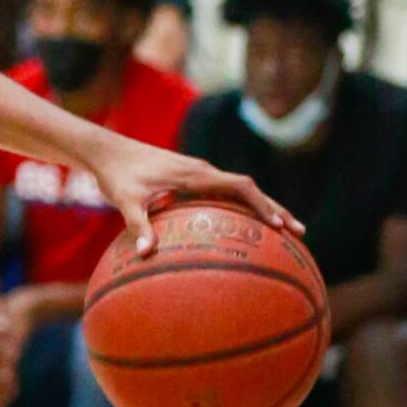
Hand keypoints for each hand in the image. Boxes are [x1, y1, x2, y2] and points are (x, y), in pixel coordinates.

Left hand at [85, 134, 301, 256]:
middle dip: (275, 209)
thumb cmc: (116, 175)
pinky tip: (241, 230)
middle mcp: (202, 172)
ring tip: (283, 233)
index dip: (262, 205)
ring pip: (239, 191)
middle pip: (250, 190)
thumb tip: (146, 254)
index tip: (279, 224)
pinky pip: (222, 195)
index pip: (241, 187)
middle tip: (298, 233)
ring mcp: (198, 175)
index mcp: (195, 174)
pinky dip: (239, 209)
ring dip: (262, 208)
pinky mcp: (189, 180)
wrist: (107, 152)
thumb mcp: (124, 202)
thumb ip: (137, 226)